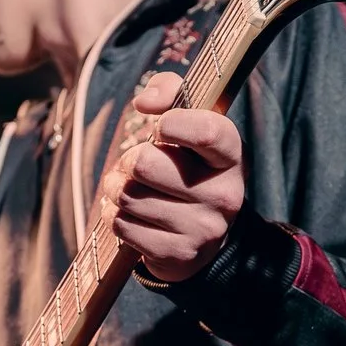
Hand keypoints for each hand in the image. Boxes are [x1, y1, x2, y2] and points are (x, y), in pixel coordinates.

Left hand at [103, 71, 245, 283]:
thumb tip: (145, 102)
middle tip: (134, 164)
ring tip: (127, 187)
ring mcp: (202, 228)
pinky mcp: (177, 254)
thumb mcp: (189, 124)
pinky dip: (115, 215)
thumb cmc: (189, 166)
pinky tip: (129, 212)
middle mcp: (223, 195)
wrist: (205, 236)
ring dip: (116, 188)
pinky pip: (122, 225)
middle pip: (145, 164)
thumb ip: (171, 92)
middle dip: (128, 160)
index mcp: (231, 157)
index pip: (205, 131)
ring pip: (128, 196)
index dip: (171, 122)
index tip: (160, 126)